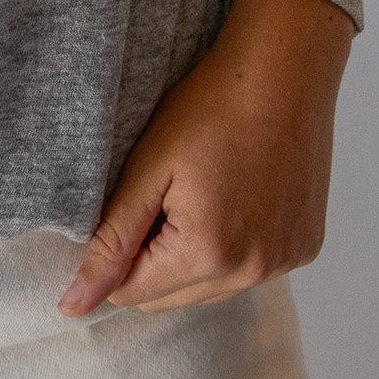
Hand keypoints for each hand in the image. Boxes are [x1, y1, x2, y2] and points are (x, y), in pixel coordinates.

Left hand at [57, 0, 354, 316]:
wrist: (283, 72)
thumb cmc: (209, 109)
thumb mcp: (147, 170)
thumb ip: (110, 243)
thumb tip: (73, 306)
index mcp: (207, 255)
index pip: (132, 294)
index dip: (116, 255)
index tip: (128, 207)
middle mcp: (252, 272)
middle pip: (171, 299)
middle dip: (152, 261)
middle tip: (162, 196)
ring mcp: (284, 262)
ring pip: (211, 289)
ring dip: (192, 259)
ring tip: (198, 194)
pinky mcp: (304, 247)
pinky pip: (250, 269)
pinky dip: (233, 248)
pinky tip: (233, 198)